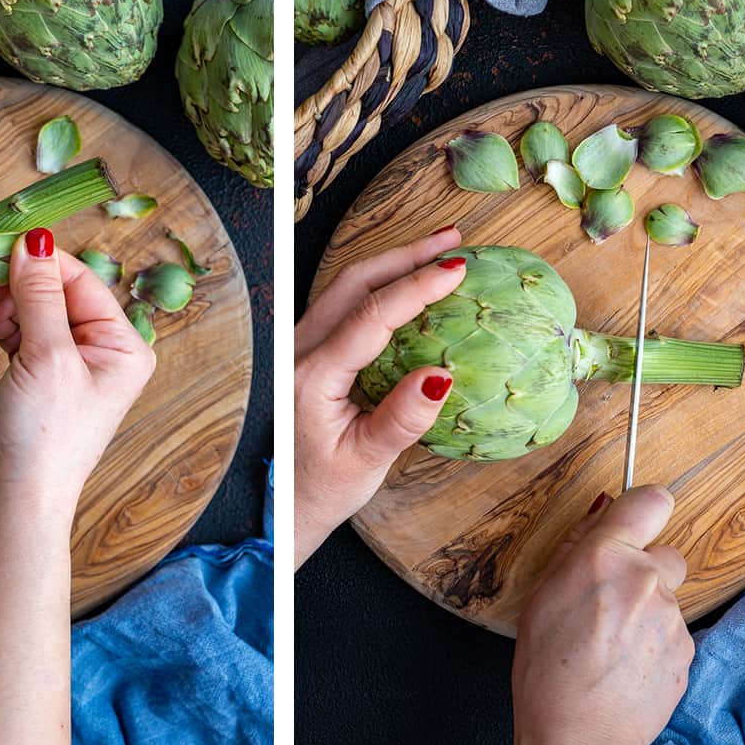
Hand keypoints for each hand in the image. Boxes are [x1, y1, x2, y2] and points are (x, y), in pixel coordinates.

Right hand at [0, 228, 155, 524]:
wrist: (17, 497)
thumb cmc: (44, 434)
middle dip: (16, 278)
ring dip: (2, 297)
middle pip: (56, 293)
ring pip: (34, 311)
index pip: (82, 282)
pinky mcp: (38, 376)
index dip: (40, 259)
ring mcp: (69, 364)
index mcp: (123, 345)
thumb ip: (39, 295)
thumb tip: (34, 240)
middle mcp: (102, 351)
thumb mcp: (47, 357)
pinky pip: (20, 332)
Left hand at [294, 226, 464, 566]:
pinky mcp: (308, 350)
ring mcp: (299, 346)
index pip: (370, 316)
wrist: (286, 504)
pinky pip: (344, 303)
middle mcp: (298, 351)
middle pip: (353, 282)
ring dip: (394, 263)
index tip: (458, 268)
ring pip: (346, 286)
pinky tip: (411, 281)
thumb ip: (402, 419)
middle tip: (454, 240)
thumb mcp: (367, 461)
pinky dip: (381, 284)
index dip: (416, 287)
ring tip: (440, 248)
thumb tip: (442, 375)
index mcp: (311, 376)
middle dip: (406, 255)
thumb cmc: (323, 487)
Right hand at [512, 486, 692, 744]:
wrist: (579, 737)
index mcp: (606, 557)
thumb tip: (601, 512)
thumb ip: (577, 547)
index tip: (634, 518)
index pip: (651, 501)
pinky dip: (654, 640)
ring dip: (647, 608)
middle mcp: (647, 581)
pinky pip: (674, 631)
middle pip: (665, 553)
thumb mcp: (542, 594)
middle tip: (608, 598)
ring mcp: (673, 618)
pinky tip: (624, 662)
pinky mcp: (687, 651)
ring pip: (668, 596)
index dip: (644, 507)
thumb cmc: (547, 670)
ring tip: (609, 641)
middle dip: (643, 568)